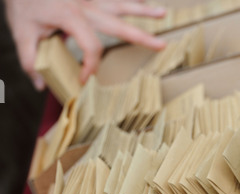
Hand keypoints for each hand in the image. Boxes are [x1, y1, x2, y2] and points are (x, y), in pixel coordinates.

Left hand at [3, 0, 165, 89]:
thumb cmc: (22, 3)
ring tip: (163, 13)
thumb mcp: (21, 33)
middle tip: (161, 45)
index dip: (91, 66)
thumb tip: (40, 84)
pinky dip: (128, 0)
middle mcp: (85, 5)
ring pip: (121, 4)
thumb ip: (30, 60)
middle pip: (119, 23)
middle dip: (142, 36)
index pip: (92, 47)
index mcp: (71, 16)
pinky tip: (142, 2)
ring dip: (143, 9)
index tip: (84, 80)